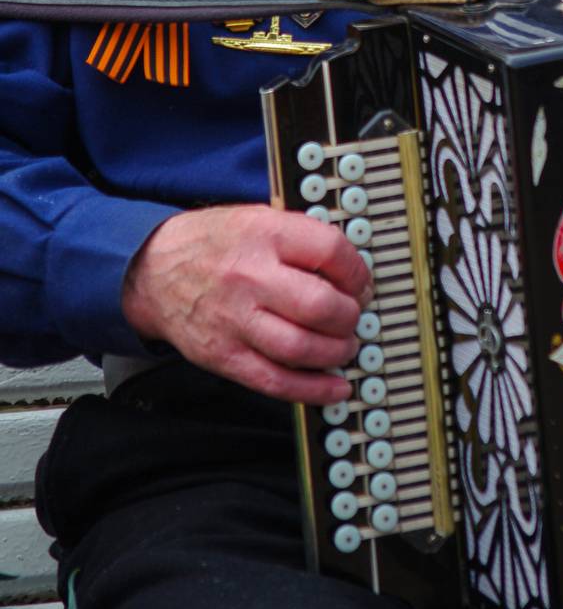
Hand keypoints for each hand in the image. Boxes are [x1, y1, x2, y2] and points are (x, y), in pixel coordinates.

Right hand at [122, 204, 372, 404]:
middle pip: (320, 305)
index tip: (362, 283)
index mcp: (263, 234)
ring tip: (344, 346)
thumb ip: (302, 239)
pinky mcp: (224, 356)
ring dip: (336, 352)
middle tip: (354, 317)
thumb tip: (353, 271)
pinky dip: (312, 389)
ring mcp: (234, 320)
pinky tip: (333, 387)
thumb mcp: (258, 219)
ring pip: (301, 347)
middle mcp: (249, 276)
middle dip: (350, 316)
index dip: (357, 272)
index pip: (330, 251)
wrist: (153, 270)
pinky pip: (275, 381)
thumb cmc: (213, 244)